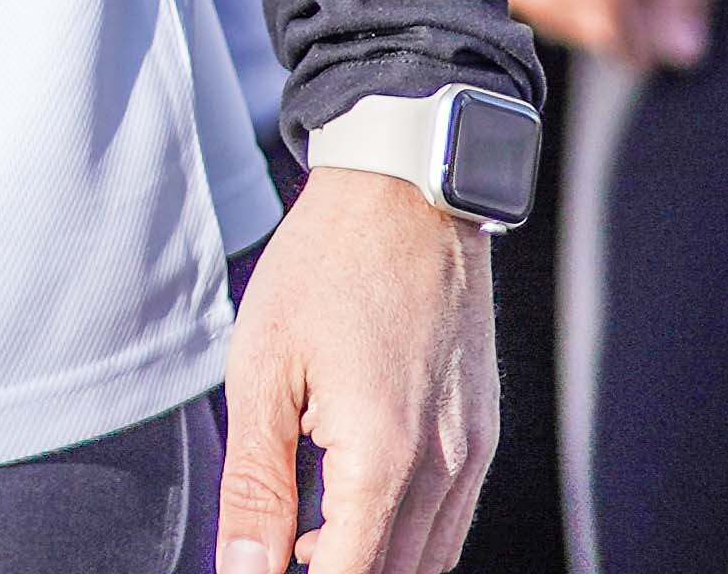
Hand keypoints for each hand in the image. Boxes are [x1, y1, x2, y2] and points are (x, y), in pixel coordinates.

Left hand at [218, 165, 496, 573]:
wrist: (405, 193)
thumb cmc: (326, 266)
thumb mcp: (262, 372)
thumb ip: (256, 486)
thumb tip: (244, 570)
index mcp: (384, 457)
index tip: (260, 573)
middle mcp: (444, 466)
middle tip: (277, 555)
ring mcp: (473, 451)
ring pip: (432, 559)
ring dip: (372, 563)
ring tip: (303, 542)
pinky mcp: (482, 433)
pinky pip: (451, 518)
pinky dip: (405, 536)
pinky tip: (348, 508)